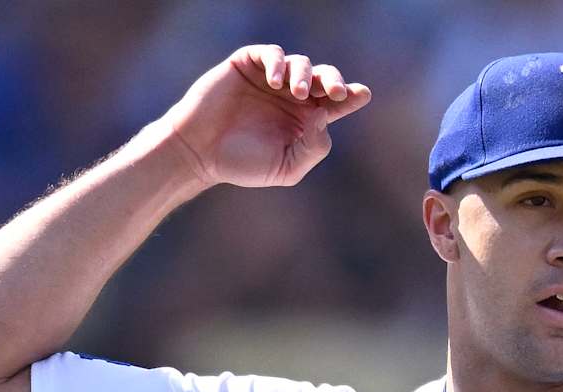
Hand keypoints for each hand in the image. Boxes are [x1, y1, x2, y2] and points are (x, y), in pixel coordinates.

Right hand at [163, 45, 371, 190]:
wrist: (200, 152)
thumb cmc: (242, 164)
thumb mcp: (286, 167)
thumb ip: (313, 147)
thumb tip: (325, 117)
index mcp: (306, 119)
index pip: (336, 102)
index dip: (351, 95)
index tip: (362, 95)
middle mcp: (292, 95)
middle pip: (324, 77)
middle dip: (334, 81)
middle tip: (337, 93)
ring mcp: (271, 78)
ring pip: (300, 63)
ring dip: (305, 75)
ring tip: (299, 93)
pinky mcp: (248, 64)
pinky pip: (270, 53)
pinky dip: (277, 63)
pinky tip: (275, 82)